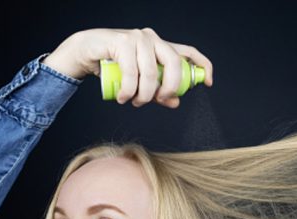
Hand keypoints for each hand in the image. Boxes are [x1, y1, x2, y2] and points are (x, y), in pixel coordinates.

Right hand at [42, 28, 212, 108]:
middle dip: (169, 88)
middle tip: (158, 100)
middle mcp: (152, 39)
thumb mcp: (140, 83)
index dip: (203, 65)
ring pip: (151, 73)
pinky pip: (132, 73)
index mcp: (161, 47)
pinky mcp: (122, 41)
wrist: (87, 52)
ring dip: (143, 95)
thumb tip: (175, 102)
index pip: (188, 52)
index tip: (209, 83)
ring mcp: (137, 38)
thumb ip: (158, 92)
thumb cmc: (115, 67)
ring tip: (132, 102)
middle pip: (174, 64)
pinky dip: (127, 91)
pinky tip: (122, 97)